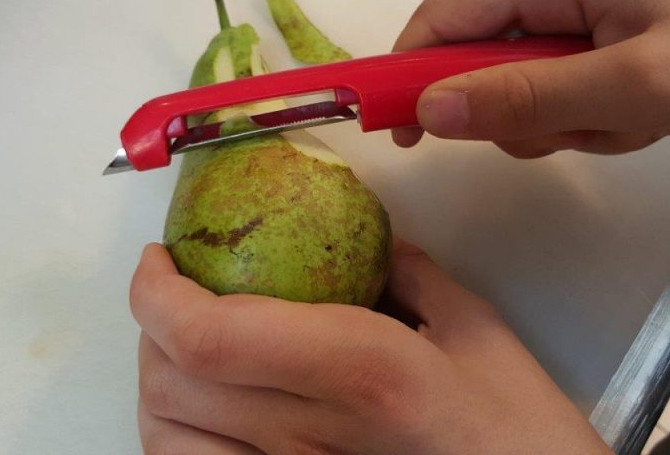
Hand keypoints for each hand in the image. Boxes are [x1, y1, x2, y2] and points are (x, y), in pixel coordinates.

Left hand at [131, 241, 611, 453]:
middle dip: (151, 324)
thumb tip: (359, 235)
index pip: (209, 335)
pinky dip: (176, 438)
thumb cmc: (518, 432)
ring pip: (165, 439)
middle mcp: (309, 436)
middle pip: (170, 382)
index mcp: (360, 370)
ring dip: (156, 383)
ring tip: (182, 352)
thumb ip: (409, 271)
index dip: (155, 293)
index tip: (160, 257)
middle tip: (180, 292)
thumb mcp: (476, 332)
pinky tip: (203, 415)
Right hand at [393, 0, 669, 157]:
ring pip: (517, 87)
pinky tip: (637, 117)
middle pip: (477, 60)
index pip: (442, 19)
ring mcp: (576, 8)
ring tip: (627, 120)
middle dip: (519, 110)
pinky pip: (556, 93)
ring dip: (561, 122)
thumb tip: (426, 112)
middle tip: (581, 128)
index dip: (409, 76)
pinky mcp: (598, 36)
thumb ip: (527, 98)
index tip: (402, 139)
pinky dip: (587, 120)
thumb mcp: (635, 87)